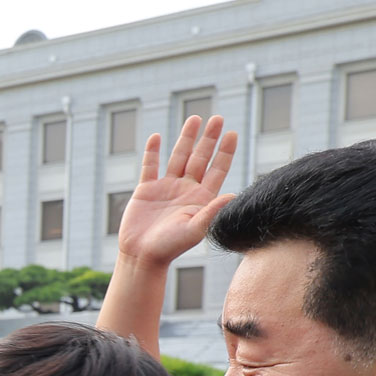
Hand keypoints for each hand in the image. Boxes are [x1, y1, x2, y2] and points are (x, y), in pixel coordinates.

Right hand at [115, 114, 237, 269]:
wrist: (142, 256)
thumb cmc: (170, 247)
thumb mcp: (195, 230)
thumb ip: (212, 211)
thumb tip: (233, 195)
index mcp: (201, 198)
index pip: (217, 169)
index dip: (225, 152)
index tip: (232, 133)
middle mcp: (186, 190)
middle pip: (200, 158)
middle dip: (209, 138)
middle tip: (218, 119)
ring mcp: (166, 188)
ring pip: (178, 157)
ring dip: (186, 138)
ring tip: (194, 119)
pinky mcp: (146, 190)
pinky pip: (150, 166)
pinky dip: (152, 152)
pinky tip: (156, 137)